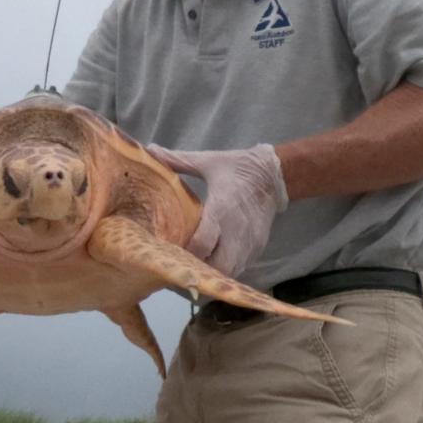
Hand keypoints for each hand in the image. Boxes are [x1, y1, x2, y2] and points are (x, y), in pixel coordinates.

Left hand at [148, 143, 288, 277]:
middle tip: (182, 264)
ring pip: (230, 271)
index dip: (186, 252)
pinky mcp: (258, 247)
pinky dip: (226, 269)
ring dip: (212, 272)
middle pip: (218, 265)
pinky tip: (214, 261)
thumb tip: (149, 150)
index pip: (202, 242)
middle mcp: (237, 230)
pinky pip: (240, 268)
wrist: (274, 174)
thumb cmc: (237, 167)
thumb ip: (177, 161)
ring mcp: (250, 241)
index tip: (170, 251)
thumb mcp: (206, 161)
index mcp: (221, 208)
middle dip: (199, 269)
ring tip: (196, 266)